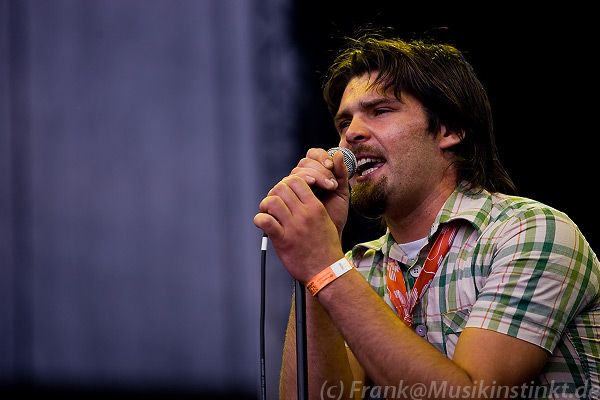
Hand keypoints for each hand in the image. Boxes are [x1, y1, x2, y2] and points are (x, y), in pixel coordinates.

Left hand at [253, 148, 349, 283]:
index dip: (286, 184)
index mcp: (316, 208)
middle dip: (274, 193)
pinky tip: (262, 224)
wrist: (327, 271)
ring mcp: (293, 227)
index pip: (297, 181)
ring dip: (265, 206)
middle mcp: (304, 215)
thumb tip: (297, 197)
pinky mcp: (283, 240)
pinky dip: (259, 220)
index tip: (284, 193)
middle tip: (273, 204)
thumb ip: (312, 207)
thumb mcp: (325, 221)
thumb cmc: (326, 249)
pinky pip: (265, 221)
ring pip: (272, 201)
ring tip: (267, 213)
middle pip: (282, 188)